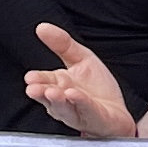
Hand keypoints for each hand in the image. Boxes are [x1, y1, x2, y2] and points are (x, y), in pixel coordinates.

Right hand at [24, 24, 138, 139]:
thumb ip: (62, 44)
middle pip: (49, 97)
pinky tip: (74, 95)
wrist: (117, 112)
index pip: (44, 82)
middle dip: (41, 92)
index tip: (29, 77)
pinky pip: (86, 110)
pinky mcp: (95, 119)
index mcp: (59, 85)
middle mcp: (64, 102)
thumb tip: (42, 27)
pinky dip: (80, 103)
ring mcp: (78, 113)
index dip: (37, 80)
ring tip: (51, 91)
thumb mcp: (82, 58)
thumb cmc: (97, 89)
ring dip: (57, 101)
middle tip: (33, 87)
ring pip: (64, 108)